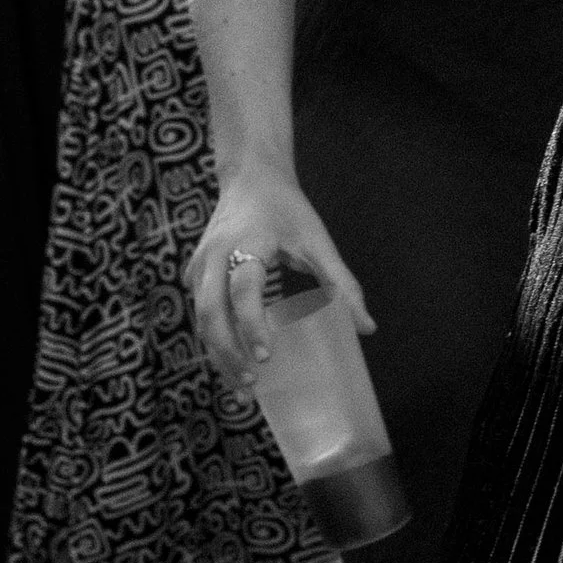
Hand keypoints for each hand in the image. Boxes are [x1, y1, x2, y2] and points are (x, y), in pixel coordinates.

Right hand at [188, 166, 372, 388]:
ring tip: (244, 385)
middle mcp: (214, 255)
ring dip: (218, 353)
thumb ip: (341, 283)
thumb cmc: (287, 209)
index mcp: (246, 243)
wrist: (250, 177)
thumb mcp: (317, 240)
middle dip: (228, 352)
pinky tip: (234, 362)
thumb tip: (367, 328)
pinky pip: (200, 313)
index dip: (252, 325)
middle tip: (252, 384)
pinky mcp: (194, 273)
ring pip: (200, 318)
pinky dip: (214, 340)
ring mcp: (199, 265)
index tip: (266, 356)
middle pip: (210, 313)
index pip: (243, 291)